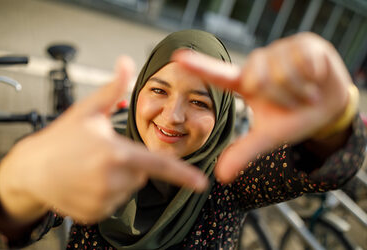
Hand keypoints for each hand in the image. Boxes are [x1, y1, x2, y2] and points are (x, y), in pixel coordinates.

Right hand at [0, 56, 207, 224]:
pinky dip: (106, 193)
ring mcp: (102, 200)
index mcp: (115, 153)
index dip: (183, 174)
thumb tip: (126, 62)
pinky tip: (87, 181)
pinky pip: (113, 202)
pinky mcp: (94, 213)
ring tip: (92, 167)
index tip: (201, 183)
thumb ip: (114, 88)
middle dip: (131, 163)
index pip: (158, 165)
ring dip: (118, 178)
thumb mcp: (88, 110)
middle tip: (103, 154)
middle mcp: (111, 180)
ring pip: (128, 188)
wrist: (31, 170)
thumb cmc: (61, 138)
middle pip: (141, 173)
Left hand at [173, 32, 351, 182]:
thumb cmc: (293, 118)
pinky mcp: (304, 42)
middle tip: (293, 102)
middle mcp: (259, 63)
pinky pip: (303, 60)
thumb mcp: (268, 137)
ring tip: (306, 91)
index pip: (219, 74)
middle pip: (259, 79)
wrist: (328, 107)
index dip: (199, 66)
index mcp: (247, 84)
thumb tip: (221, 176)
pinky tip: (316, 76)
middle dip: (280, 98)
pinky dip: (314, 76)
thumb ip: (244, 152)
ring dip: (298, 90)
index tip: (177, 58)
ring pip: (282, 71)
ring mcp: (281, 50)